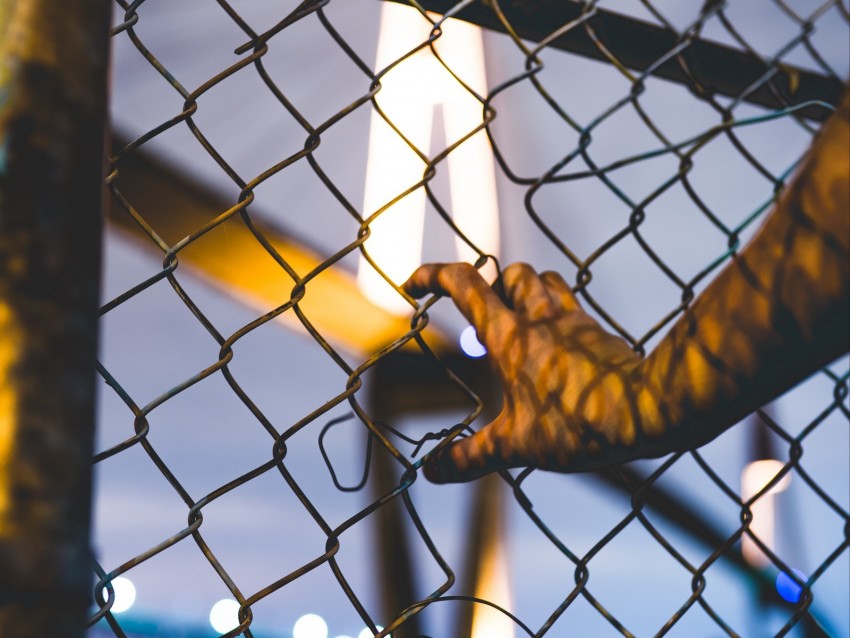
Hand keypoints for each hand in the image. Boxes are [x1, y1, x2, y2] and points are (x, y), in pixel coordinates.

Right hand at [404, 262, 648, 482]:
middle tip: (478, 316)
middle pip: (508, 274)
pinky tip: (553, 343)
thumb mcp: (516, 446)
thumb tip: (430, 471)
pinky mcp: (597, 333)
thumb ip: (471, 456)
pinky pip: (570, 305)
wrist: (648, 410)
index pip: (463, 284)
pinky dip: (553, 311)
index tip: (412, 284)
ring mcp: (572, 321)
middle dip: (488, 285)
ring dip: (522, 290)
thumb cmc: (578, 423)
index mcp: (508, 335)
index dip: (432, 276)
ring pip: (542, 281)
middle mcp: (539, 317)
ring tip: (513, 321)